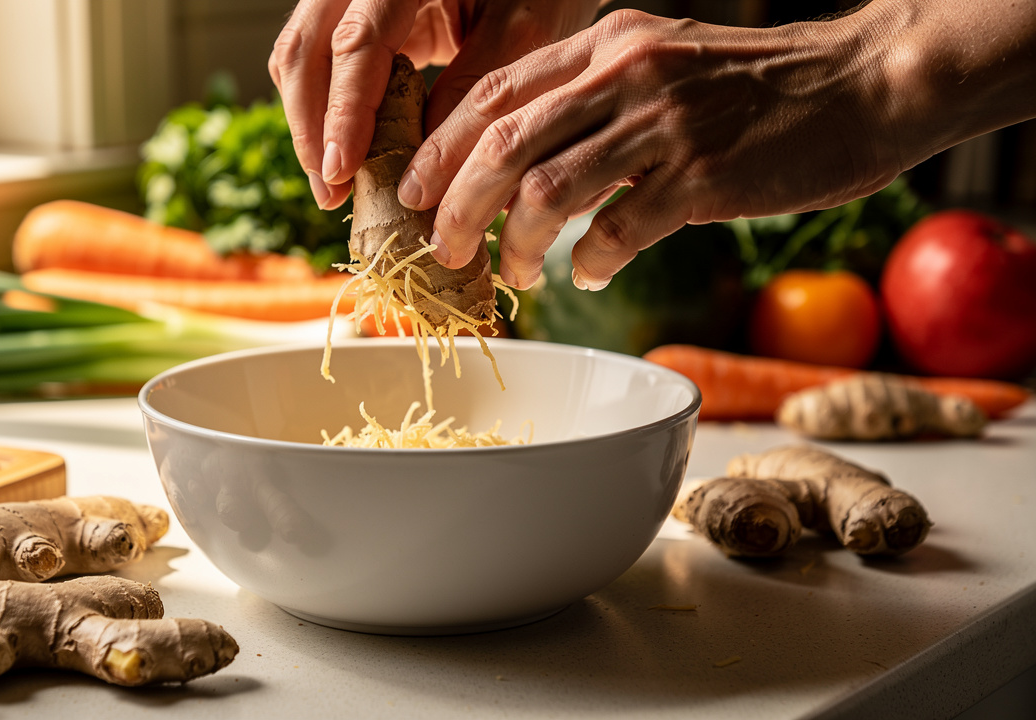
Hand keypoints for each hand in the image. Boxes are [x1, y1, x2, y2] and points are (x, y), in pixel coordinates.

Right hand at [268, 0, 600, 210]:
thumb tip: (425, 167)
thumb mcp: (523, 28)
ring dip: (311, 125)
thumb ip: (476, 88)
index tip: (341, 170)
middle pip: (306, 49)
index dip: (345, 110)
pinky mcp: (358, 21)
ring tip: (335, 187)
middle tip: (332, 192)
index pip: (357, 41)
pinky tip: (348, 157)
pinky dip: (326, 113)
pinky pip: (321, 64)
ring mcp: (354, 0)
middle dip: (312, 126)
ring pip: (300, 57)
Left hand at [400, 9, 905, 289]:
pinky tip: (592, 274)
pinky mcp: (704, 178)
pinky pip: (616, 231)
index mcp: (607, 45)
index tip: (415, 193)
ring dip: (515, 246)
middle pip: (501, 145)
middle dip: (456, 207)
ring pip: (546, 194)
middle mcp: (626, 74)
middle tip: (444, 249)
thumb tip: (524, 166)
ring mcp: (665, 125)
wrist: (865, 82)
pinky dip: (591, 262)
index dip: (441, 150)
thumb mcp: (665, 62)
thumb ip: (594, 100)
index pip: (494, 94)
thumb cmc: (759, 85)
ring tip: (515, 273)